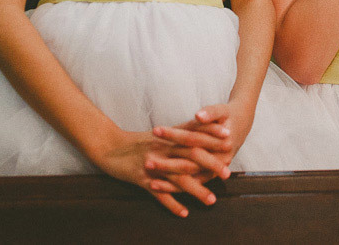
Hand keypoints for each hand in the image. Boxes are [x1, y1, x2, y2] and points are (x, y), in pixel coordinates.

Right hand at [92, 129, 220, 217]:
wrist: (109, 146)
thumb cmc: (139, 140)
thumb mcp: (161, 133)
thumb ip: (181, 131)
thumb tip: (204, 125)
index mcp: (169, 136)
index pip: (194, 133)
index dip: (212, 134)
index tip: (230, 138)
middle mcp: (163, 149)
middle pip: (190, 154)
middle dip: (210, 164)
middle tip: (227, 173)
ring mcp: (152, 165)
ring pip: (178, 178)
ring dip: (196, 190)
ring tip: (212, 200)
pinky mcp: (141, 180)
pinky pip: (159, 194)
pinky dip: (172, 204)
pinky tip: (185, 213)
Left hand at [148, 102, 249, 178]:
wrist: (240, 125)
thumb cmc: (227, 116)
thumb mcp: (222, 110)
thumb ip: (210, 113)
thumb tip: (198, 116)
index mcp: (222, 143)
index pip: (194, 139)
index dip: (174, 135)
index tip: (156, 131)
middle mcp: (220, 160)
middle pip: (190, 164)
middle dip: (167, 164)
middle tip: (147, 160)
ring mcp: (215, 171)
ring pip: (190, 181)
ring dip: (169, 181)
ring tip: (148, 178)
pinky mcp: (209, 176)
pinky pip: (190, 186)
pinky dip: (174, 188)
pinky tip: (156, 186)